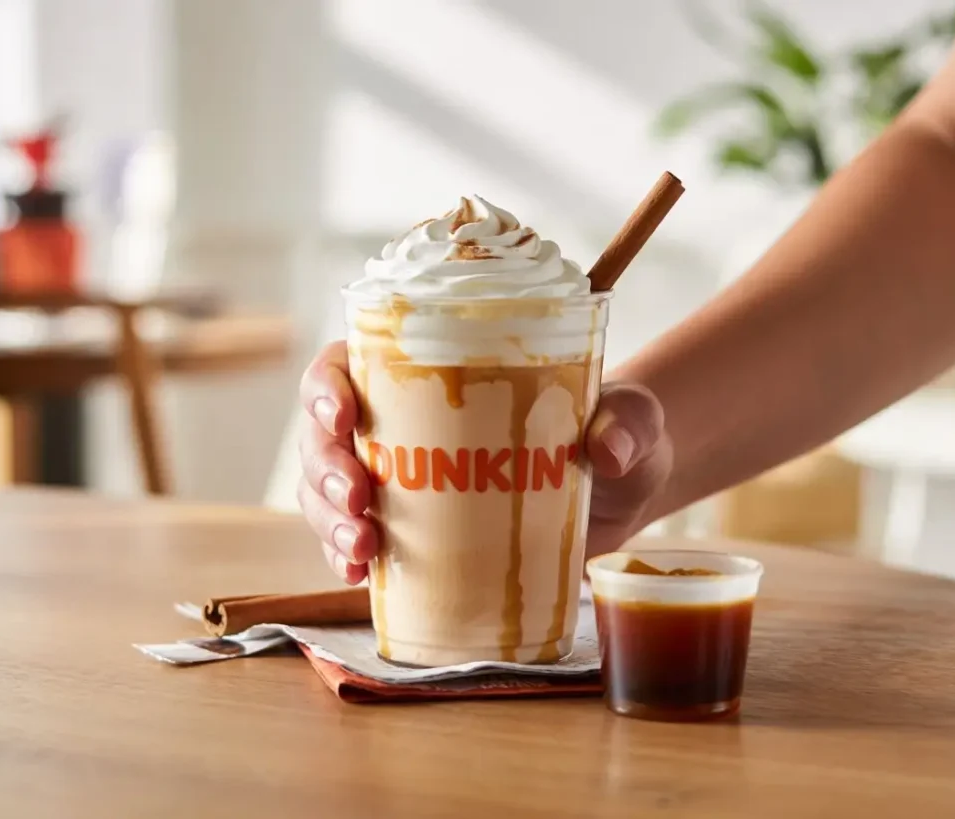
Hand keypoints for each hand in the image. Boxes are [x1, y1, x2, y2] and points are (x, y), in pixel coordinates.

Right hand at [297, 341, 670, 583]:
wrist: (621, 493)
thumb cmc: (615, 431)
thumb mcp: (629, 417)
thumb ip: (628, 420)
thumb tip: (607, 450)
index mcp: (432, 369)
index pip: (350, 363)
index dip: (327, 386)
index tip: (344, 416)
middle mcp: (400, 420)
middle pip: (324, 434)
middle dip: (326, 468)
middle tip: (358, 501)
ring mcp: (399, 478)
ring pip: (327, 492)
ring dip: (328, 522)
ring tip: (362, 551)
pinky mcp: (413, 530)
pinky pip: (355, 541)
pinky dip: (346, 559)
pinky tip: (359, 576)